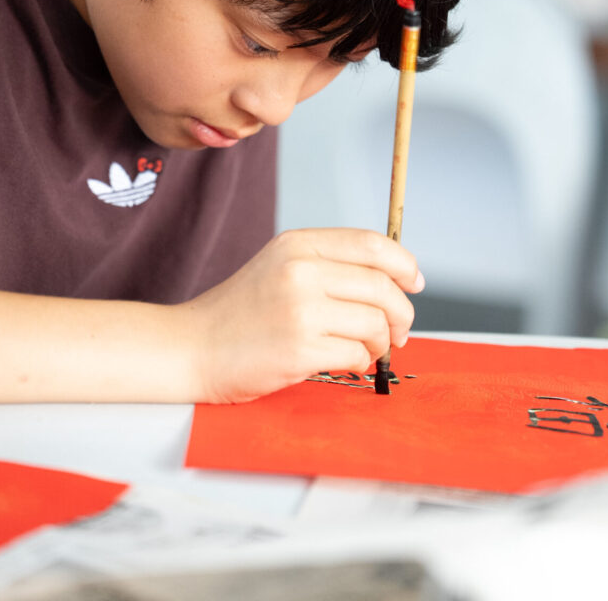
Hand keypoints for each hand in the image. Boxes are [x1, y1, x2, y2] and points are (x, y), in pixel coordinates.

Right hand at [178, 228, 422, 403]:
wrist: (193, 347)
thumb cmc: (240, 312)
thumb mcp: (280, 266)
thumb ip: (328, 264)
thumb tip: (391, 279)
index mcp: (298, 245)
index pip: (371, 243)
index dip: (403, 263)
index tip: (413, 282)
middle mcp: (300, 270)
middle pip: (382, 286)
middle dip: (402, 313)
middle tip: (399, 330)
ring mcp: (300, 310)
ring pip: (375, 323)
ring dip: (381, 342)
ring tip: (367, 349)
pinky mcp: (299, 349)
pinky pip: (357, 354)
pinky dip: (360, 363)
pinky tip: (345, 362)